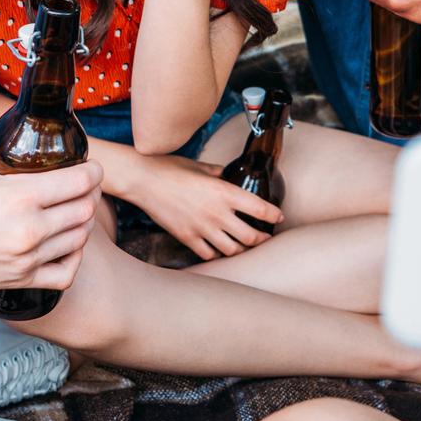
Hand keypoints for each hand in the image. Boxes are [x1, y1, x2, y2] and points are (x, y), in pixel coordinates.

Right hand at [0, 132, 103, 296]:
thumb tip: (6, 122)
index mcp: (19, 197)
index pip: (80, 182)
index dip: (93, 171)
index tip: (91, 166)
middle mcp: (30, 230)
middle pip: (85, 210)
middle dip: (91, 194)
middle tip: (85, 185)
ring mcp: (27, 259)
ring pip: (80, 240)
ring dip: (84, 222)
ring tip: (76, 210)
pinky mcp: (20, 280)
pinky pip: (65, 274)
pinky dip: (74, 258)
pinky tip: (67, 246)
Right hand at [120, 153, 282, 259]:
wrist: (143, 180)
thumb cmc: (170, 168)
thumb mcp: (199, 166)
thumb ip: (216, 171)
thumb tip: (223, 172)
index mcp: (224, 191)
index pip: (260, 208)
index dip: (273, 215)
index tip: (277, 217)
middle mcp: (217, 213)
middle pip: (251, 237)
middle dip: (262, 239)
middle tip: (265, 238)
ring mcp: (202, 228)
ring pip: (232, 250)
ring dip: (241, 250)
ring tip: (243, 247)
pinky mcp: (187, 237)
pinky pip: (209, 255)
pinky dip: (216, 254)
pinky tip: (217, 249)